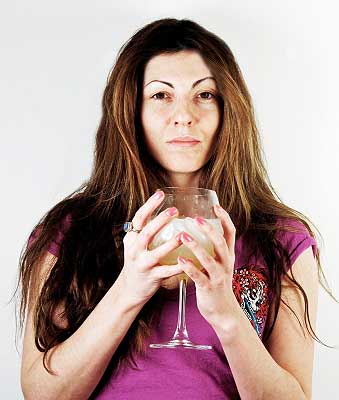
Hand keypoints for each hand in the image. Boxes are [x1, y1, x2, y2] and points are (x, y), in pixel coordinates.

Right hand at [118, 191, 183, 306]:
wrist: (130, 289)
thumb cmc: (139, 262)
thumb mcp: (136, 244)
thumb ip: (145, 229)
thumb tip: (163, 209)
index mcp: (132, 238)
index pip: (139, 218)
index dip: (149, 205)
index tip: (161, 194)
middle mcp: (135, 250)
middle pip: (146, 233)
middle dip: (160, 221)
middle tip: (175, 210)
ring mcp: (143, 264)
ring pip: (156, 253)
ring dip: (170, 244)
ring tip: (183, 235)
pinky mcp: (151, 277)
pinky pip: (166, 271)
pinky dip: (177, 267)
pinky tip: (188, 261)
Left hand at [177, 205, 238, 328]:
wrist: (223, 311)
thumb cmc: (216, 282)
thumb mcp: (219, 263)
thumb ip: (211, 249)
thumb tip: (197, 229)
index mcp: (227, 255)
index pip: (230, 232)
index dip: (225, 218)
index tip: (216, 206)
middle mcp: (225, 263)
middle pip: (220, 242)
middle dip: (209, 230)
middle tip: (196, 219)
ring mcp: (218, 276)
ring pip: (209, 259)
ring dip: (196, 247)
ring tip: (183, 237)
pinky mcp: (209, 288)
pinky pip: (199, 277)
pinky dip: (189, 268)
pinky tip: (180, 260)